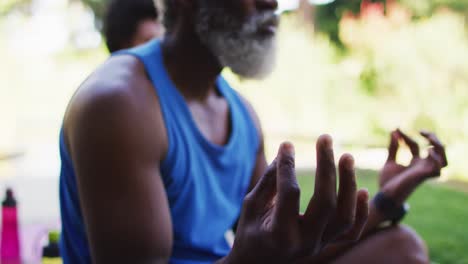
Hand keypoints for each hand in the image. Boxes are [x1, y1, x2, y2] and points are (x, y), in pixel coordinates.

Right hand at [223, 135, 368, 263]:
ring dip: (348, 185)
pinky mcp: (328, 245)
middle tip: (325, 138)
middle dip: (327, 168)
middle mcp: (304, 243)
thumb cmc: (250, 231)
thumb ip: (269, 180)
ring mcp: (320, 246)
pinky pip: (352, 232)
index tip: (287, 145)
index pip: (290, 194)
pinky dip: (361, 212)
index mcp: (279, 234)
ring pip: (345, 217)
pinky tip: (362, 190)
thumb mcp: (252, 205)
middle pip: (326, 203)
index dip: (288, 166)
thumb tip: (286, 150)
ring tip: (346, 156)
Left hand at [380, 129, 447, 187]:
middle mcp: (422, 167)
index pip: (415, 145)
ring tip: (429, 138)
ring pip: (444, 160)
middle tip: (421, 131)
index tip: (396, 130)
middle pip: (437, 151)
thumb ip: (393, 147)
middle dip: (432, 138)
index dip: (406, 136)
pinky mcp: (423, 177)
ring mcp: (424, 172)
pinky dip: (436, 159)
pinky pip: (438, 169)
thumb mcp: (390, 161)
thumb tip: (393, 130)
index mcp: (415, 162)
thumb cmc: (387, 181)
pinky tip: (428, 151)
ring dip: (440, 147)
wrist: (384, 195)